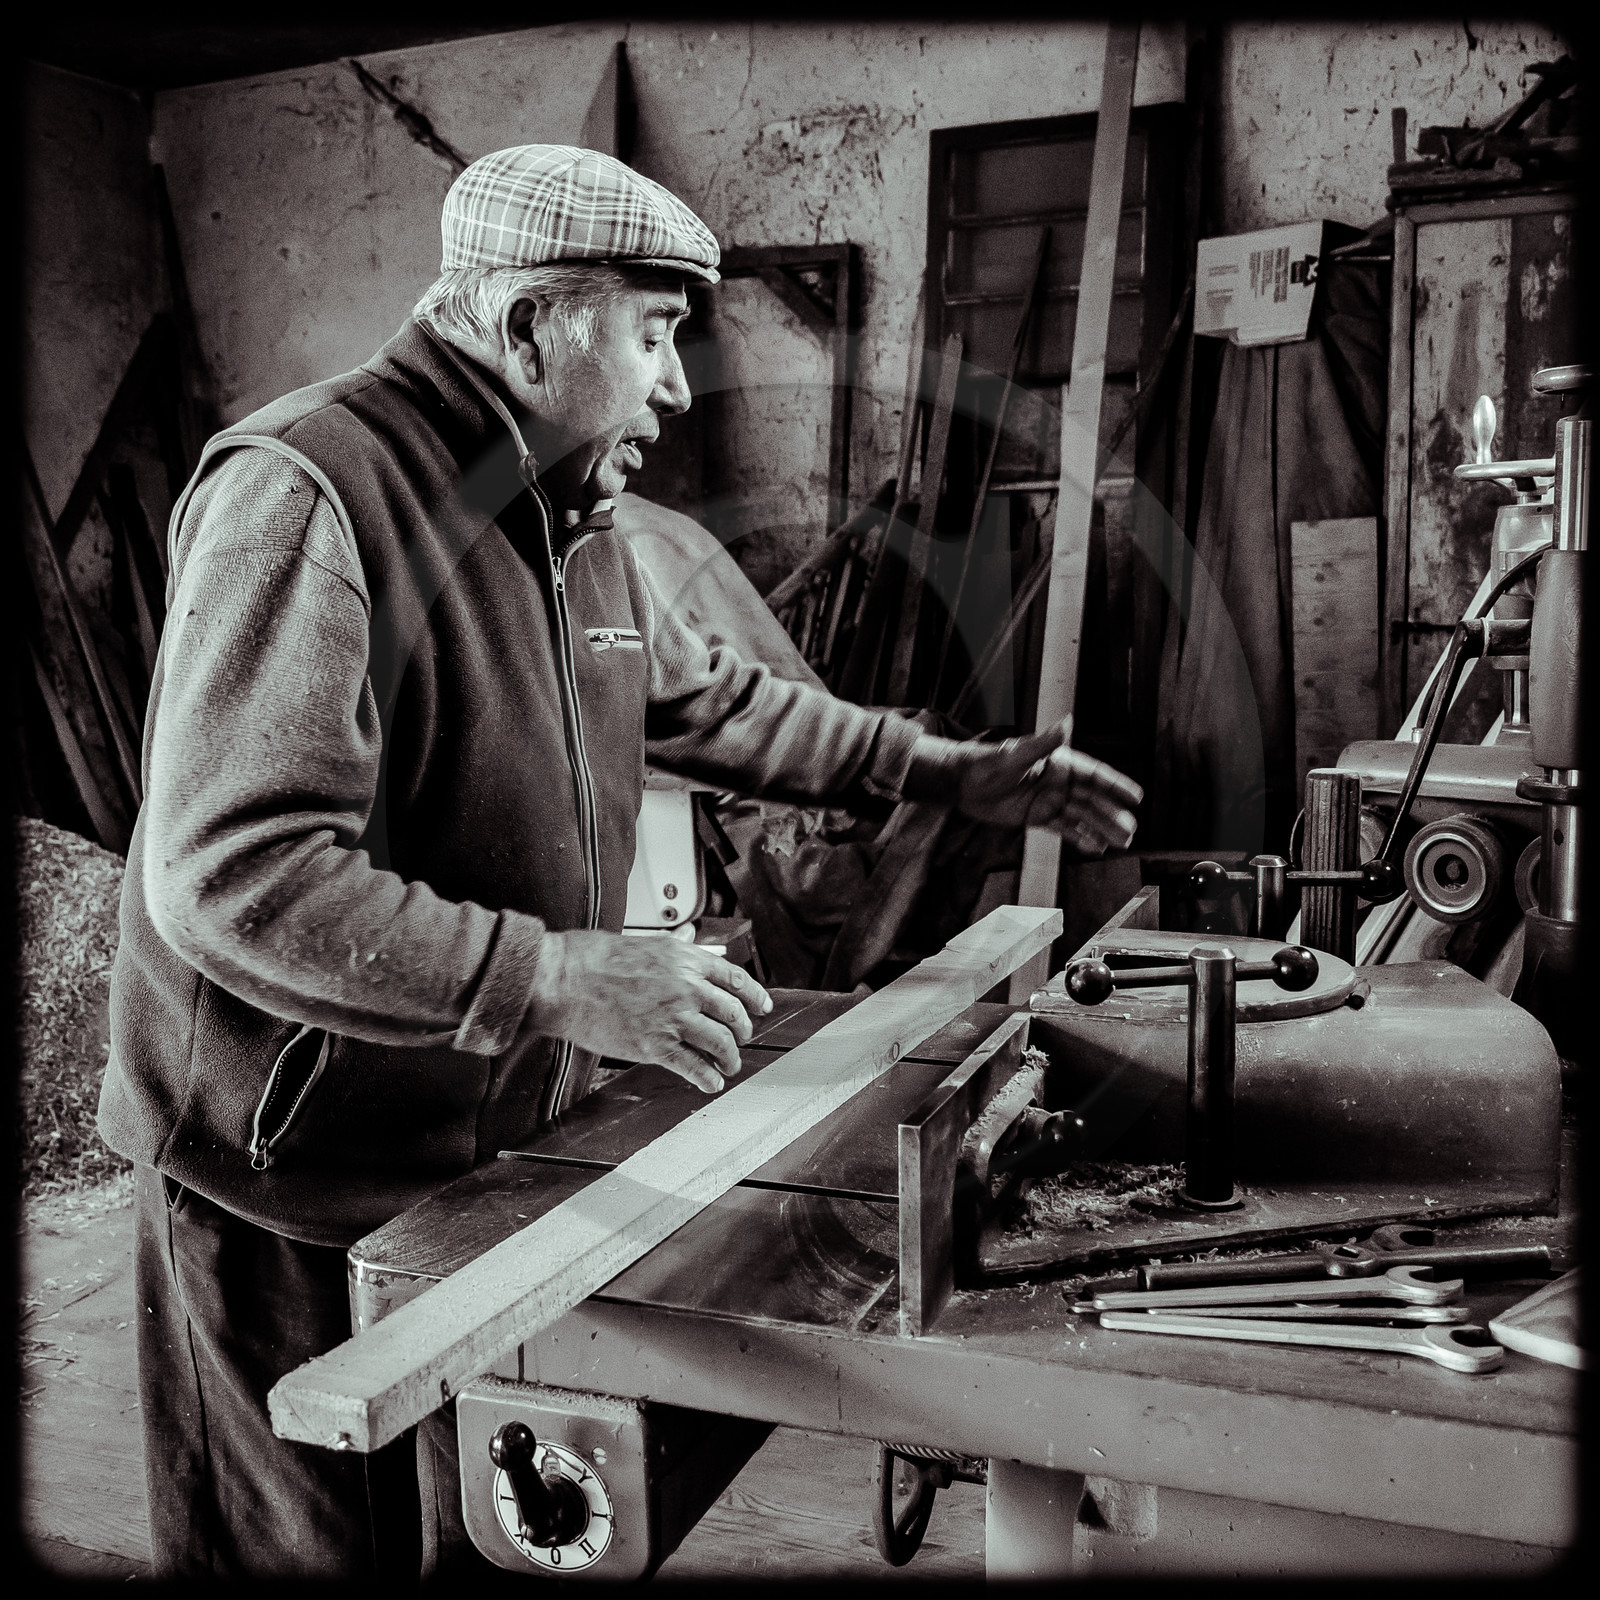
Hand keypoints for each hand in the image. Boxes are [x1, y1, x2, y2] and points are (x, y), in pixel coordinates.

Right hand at [531, 930, 772, 1092]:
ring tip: (729, 1065)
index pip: (736, 980)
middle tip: (742, 1039)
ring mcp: (674, 1018)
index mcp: (686, 960)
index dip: (755, 997)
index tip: (761, 1008)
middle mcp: (687, 987)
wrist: (564, 980)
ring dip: (730, 1058)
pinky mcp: (656, 1046)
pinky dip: (708, 1078)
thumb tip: (692, 941)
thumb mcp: (647, 942)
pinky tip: (711, 1083)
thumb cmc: (594, 958)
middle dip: (743, 1031)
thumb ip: (675, 947)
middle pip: (734, 1014)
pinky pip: (695, 1067)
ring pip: (721, 1043)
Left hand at [929, 717, 1142, 854]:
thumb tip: (1067, 722)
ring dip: (1102, 828)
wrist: (962, 784)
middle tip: (1131, 831)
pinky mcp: (1038, 817)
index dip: (1115, 785)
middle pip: (1092, 799)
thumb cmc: (986, 763)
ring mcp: (1050, 800)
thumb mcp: (1015, 755)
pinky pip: (1064, 829)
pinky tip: (1097, 848)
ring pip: (1082, 816)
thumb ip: (1043, 744)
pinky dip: (1081, 838)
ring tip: (1121, 843)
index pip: (1094, 774)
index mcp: (1058, 762)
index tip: (1135, 796)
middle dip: (1112, 814)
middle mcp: (1058, 781)